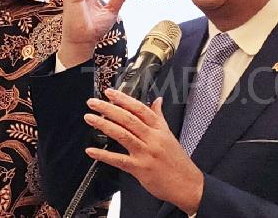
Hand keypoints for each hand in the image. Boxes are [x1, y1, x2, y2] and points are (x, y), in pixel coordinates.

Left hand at [84, 89, 203, 214]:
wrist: (187, 184)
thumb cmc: (177, 161)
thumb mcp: (170, 135)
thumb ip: (160, 117)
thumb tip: (157, 101)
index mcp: (159, 129)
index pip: (140, 109)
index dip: (124, 99)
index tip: (110, 93)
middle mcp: (152, 138)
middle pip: (128, 119)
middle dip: (109, 108)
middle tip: (93, 103)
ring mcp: (146, 153)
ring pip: (123, 134)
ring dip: (104, 125)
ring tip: (90, 118)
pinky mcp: (140, 169)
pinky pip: (119, 160)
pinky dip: (104, 155)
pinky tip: (91, 150)